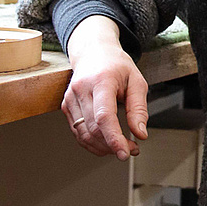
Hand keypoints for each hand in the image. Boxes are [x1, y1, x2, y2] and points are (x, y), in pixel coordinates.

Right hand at [62, 15, 148, 159]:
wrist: (93, 52)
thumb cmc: (117, 66)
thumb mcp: (137, 81)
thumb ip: (139, 108)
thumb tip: (140, 134)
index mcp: (101, 80)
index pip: (104, 116)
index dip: (114, 138)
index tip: (124, 153)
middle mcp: (81, 89)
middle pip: (94, 129)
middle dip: (113, 145)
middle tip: (133, 148)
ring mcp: (70, 98)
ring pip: (84, 134)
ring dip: (103, 147)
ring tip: (122, 146)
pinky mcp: (65, 106)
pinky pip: (78, 132)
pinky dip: (92, 143)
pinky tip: (106, 143)